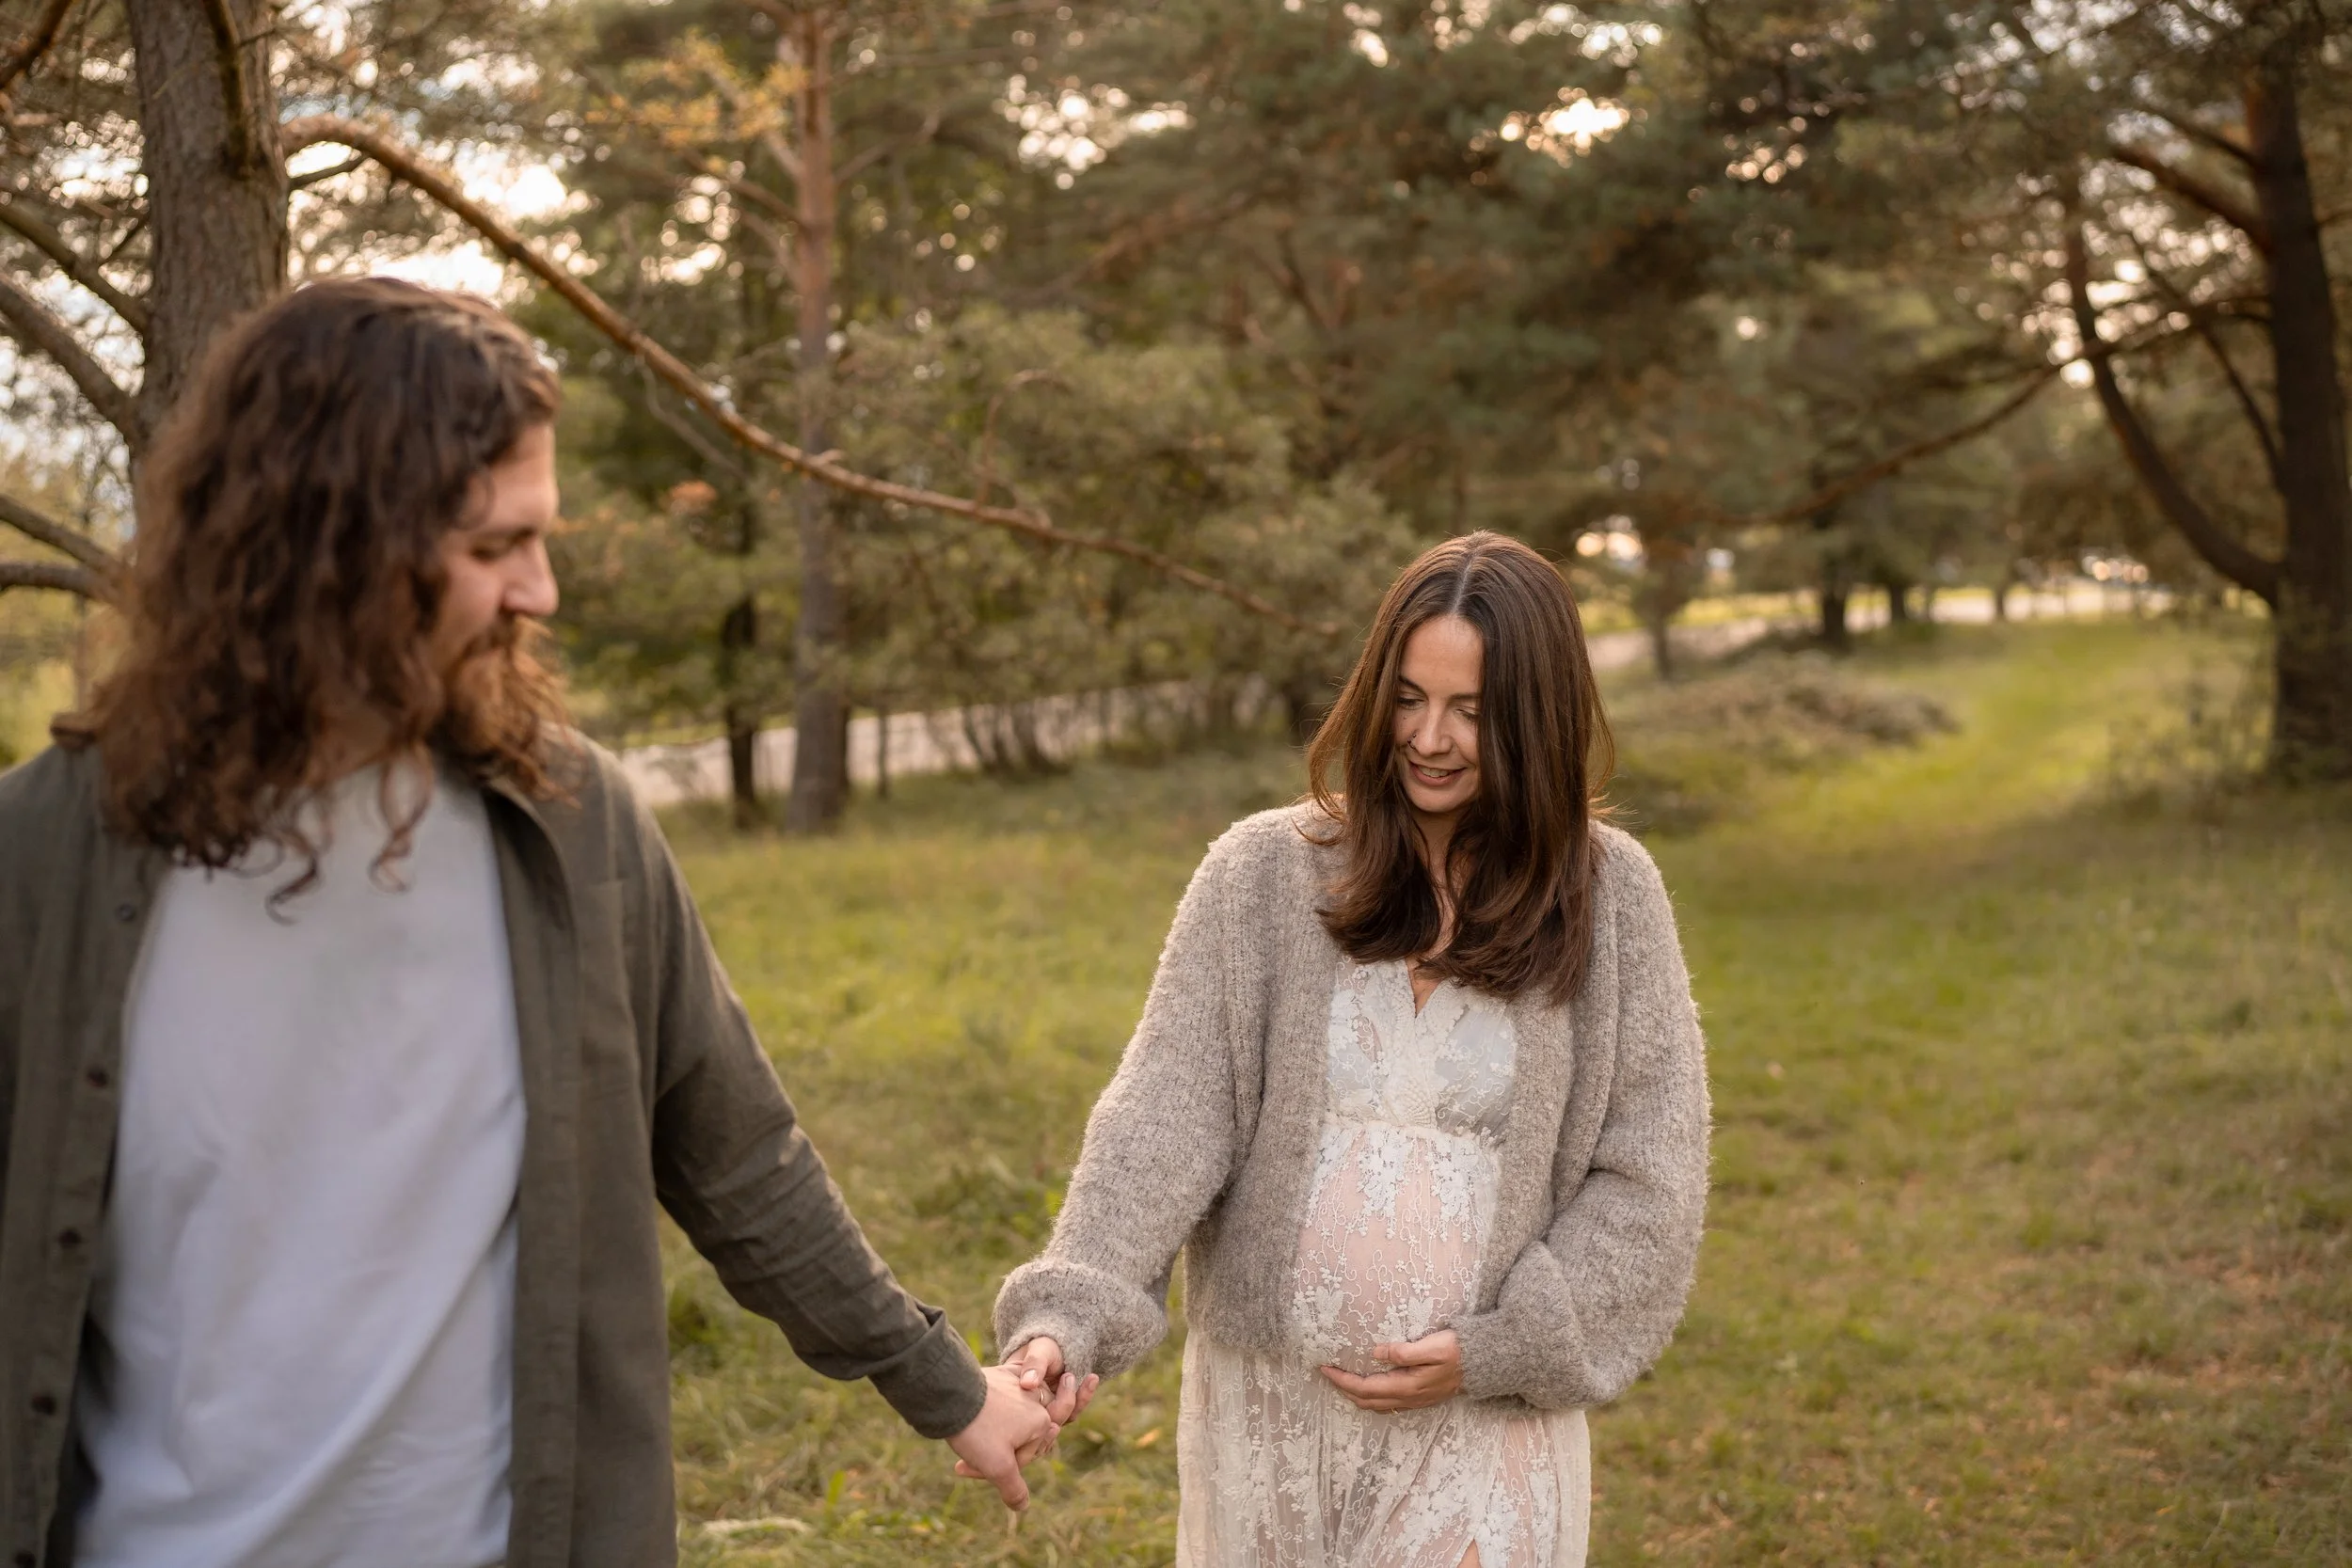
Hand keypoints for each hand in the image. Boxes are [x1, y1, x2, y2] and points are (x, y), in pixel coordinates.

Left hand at [947, 1364, 1059, 1509]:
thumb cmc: (977, 1430)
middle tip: (966, 1455)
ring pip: (1008, 1420)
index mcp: (1042, 1423)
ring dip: (988, 1434)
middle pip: (1018, 1438)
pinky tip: (972, 1416)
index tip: (965, 1468)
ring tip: (966, 1438)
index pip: (1024, 1457)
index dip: (996, 1469)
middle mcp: (1035, 1402)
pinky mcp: (1002, 1375)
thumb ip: (1014, 1489)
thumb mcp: (997, 1467)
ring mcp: (1019, 1385)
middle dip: (993, 1451)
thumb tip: (1022, 1506)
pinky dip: (987, 1412)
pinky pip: (1000, 1400)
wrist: (951, 1392)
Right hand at [1004, 1335, 1099, 1425]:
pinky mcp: (1062, 1408)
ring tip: (1081, 1375)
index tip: (1048, 1388)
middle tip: (1068, 1376)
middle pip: (1044, 1424)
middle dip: (1062, 1405)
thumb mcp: (1038, 1350)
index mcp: (1015, 1399)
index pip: (1024, 1417)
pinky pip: (1074, 1410)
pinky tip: (1092, 1378)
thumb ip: (1034, 1364)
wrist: (1057, 1344)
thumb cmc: (1042, 1346)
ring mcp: (1047, 1410)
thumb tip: (1028, 1384)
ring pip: (1061, 1419)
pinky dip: (1084, 1396)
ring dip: (1076, 1400)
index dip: (1037, 1413)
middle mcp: (1030, 1409)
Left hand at [1319, 1329, 1463, 1412]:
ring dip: (1355, 1396)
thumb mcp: (1432, 1346)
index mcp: (1407, 1386)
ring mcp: (1414, 1401)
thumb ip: (1403, 1351)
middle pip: (1366, 1401)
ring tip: (1342, 1381)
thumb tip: (1375, 1353)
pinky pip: (1387, 1404)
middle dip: (1343, 1389)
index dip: (1342, 1380)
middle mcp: (1408, 1398)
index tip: (1324, 1368)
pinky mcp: (1419, 1399)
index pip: (1365, 1388)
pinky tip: (1368, 1388)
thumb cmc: (1457, 1351)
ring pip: (1376, 1406)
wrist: (1482, 1365)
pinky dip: (1370, 1398)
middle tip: (1327, 1373)